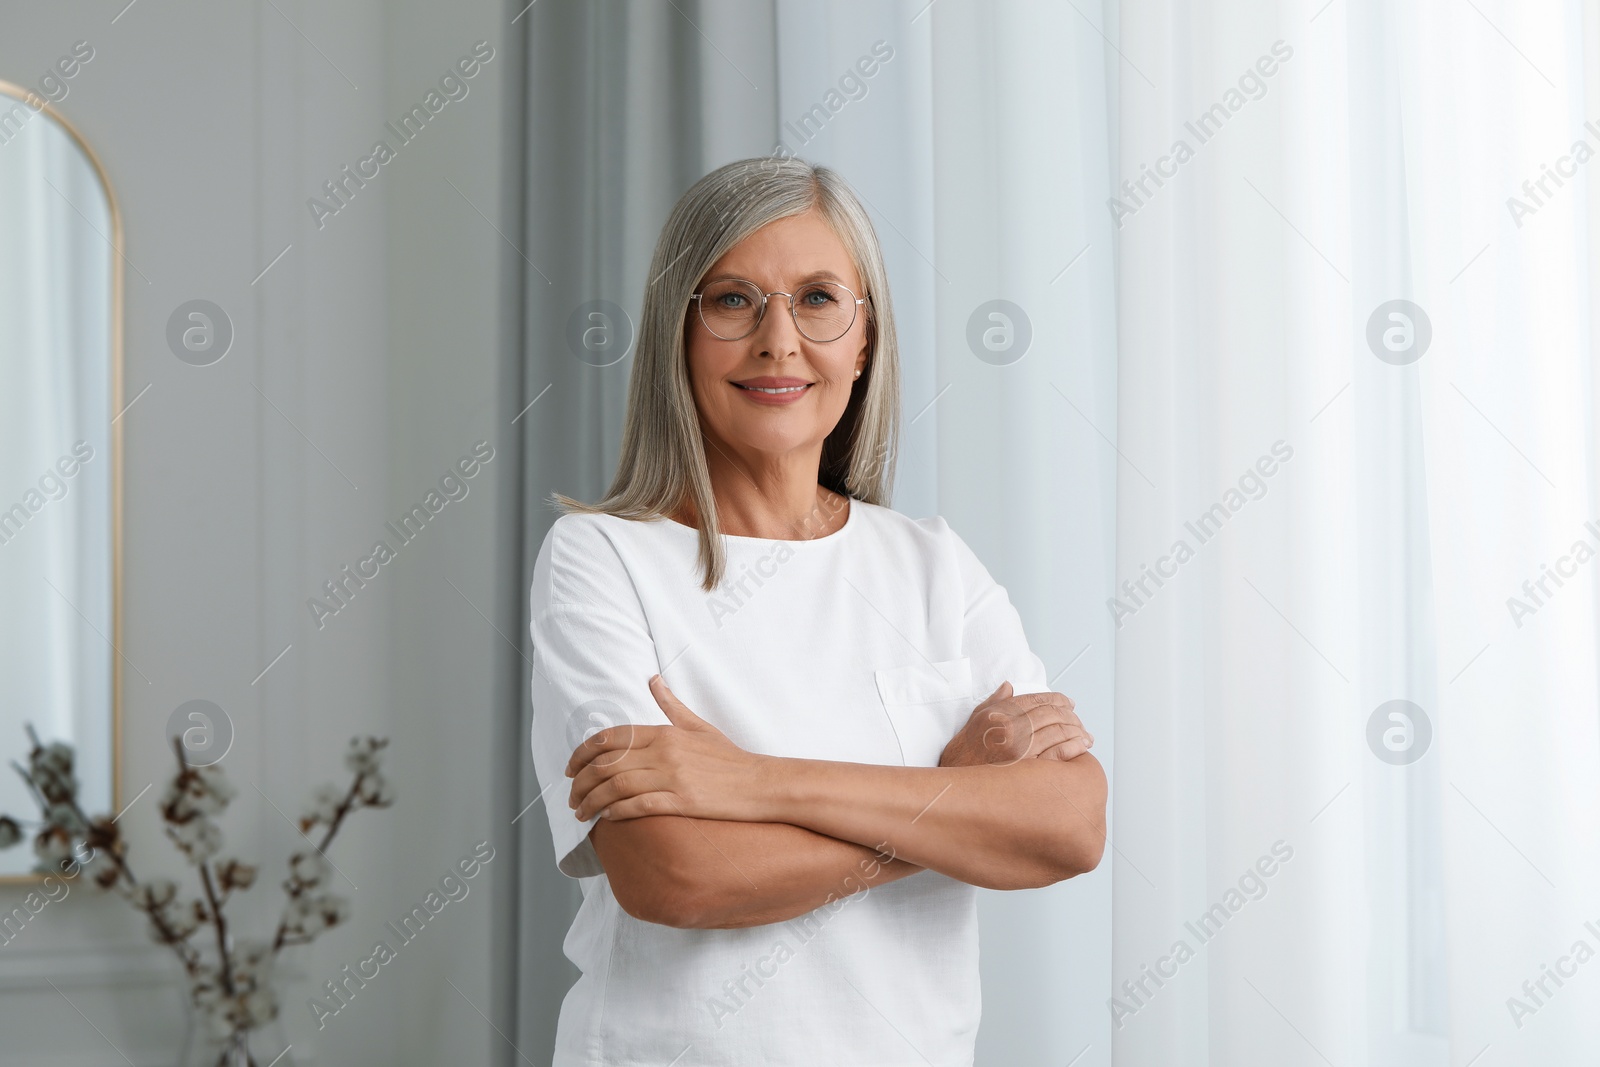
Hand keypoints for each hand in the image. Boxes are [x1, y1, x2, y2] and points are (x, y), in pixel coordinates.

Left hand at [565, 675, 769, 822]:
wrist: (760, 783)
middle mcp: (665, 752)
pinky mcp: (682, 802)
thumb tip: (653, 679)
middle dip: (581, 781)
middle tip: (571, 796)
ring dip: (592, 801)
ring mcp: (673, 777)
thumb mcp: (699, 726)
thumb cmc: (730, 758)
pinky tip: (608, 818)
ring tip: (582, 812)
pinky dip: (618, 812)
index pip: (612, 738)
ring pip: (617, 786)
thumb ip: (671, 705)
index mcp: (665, 733)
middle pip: (608, 763)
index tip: (571, 768)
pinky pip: (640, 806)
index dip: (583, 753)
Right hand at [938, 682, 1092, 767]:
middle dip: (1071, 715)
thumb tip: (1008, 688)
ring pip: (1059, 731)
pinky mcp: (1029, 771)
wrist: (953, 787)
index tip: (1068, 703)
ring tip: (1085, 736)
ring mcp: (1021, 750)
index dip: (1057, 699)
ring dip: (1077, 731)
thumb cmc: (962, 757)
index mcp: (999, 714)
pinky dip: (1074, 747)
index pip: (1037, 699)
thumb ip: (993, 703)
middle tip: (1078, 720)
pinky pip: (1060, 753)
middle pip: (1052, 714)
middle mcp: (1011, 728)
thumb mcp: (973, 722)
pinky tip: (1081, 747)